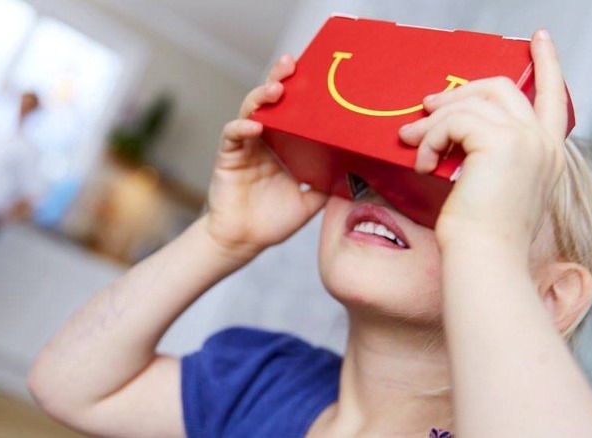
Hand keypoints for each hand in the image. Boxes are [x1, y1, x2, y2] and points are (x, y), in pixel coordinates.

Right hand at [206, 54, 327, 260]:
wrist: (244, 241)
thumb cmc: (274, 221)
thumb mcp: (312, 200)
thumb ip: (330, 183)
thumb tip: (362, 173)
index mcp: (286, 145)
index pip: (294, 110)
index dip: (302, 90)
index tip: (317, 72)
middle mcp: (265, 139)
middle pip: (270, 100)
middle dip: (279, 78)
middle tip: (291, 64)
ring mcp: (246, 145)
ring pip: (251, 109)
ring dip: (262, 97)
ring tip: (277, 90)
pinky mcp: (229, 156)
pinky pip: (233, 135)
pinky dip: (242, 127)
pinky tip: (256, 125)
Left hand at [399, 30, 566, 251]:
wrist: (485, 261)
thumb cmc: (482, 238)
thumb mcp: (492, 189)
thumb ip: (487, 156)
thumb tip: (454, 132)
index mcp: (546, 155)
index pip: (553, 97)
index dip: (547, 64)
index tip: (538, 40)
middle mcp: (542, 143)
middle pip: (501, 88)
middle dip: (459, 91)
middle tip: (427, 106)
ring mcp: (525, 140)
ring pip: (471, 103)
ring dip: (434, 120)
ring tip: (410, 140)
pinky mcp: (500, 143)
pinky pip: (453, 121)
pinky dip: (431, 139)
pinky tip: (423, 163)